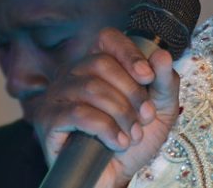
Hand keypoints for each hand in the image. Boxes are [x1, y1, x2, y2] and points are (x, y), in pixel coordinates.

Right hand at [34, 28, 179, 187]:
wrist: (115, 176)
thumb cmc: (133, 139)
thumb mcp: (159, 109)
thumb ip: (164, 81)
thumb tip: (161, 55)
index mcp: (97, 64)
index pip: (107, 38)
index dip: (128, 53)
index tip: (148, 76)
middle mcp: (73, 74)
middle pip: (101, 63)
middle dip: (132, 91)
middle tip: (146, 116)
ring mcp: (57, 96)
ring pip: (91, 88)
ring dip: (121, 113)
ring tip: (133, 134)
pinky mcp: (48, 121)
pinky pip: (78, 114)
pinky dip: (106, 128)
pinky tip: (119, 142)